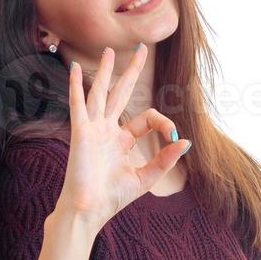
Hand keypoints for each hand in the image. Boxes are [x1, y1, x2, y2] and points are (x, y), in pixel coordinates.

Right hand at [51, 43, 188, 228]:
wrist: (89, 210)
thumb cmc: (112, 198)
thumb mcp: (146, 178)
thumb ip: (164, 159)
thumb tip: (185, 141)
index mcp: (121, 140)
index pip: (146, 118)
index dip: (163, 123)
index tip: (172, 138)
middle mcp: (107, 130)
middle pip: (121, 93)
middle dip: (131, 71)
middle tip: (140, 49)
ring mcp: (93, 129)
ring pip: (100, 93)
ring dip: (106, 72)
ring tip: (109, 51)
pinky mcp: (81, 132)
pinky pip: (78, 104)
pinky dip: (76, 86)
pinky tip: (75, 68)